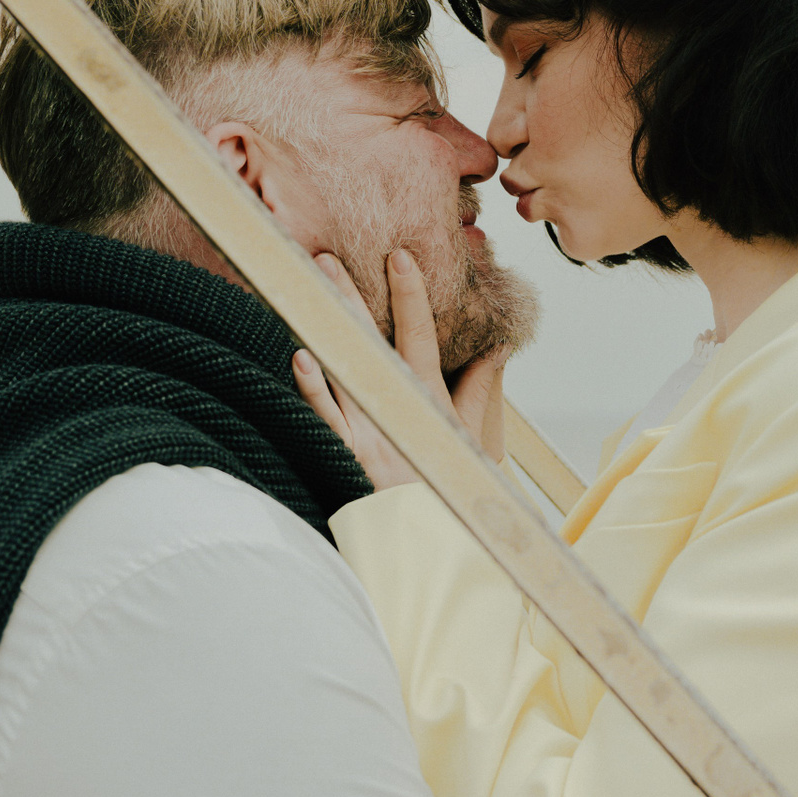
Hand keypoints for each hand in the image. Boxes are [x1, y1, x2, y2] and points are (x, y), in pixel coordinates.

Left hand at [292, 249, 507, 490]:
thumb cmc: (449, 485)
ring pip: (343, 370)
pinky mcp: (348, 456)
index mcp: (428, 396)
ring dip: (325, 329)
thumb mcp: (471, 435)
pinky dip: (312, 390)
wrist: (436, 540)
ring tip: (304, 292)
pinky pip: (326, 419)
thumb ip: (479, 388)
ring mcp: (370, 430)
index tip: (399, 256)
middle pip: (371, 342)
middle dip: (350, 297)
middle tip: (326, 258)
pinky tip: (299, 358)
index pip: (420, 335)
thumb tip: (498, 344)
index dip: (410, 295)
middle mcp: (398, 406)